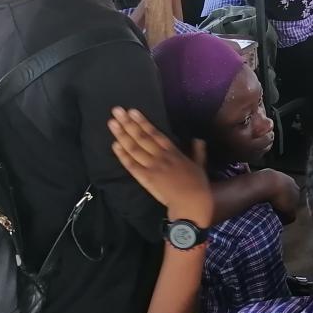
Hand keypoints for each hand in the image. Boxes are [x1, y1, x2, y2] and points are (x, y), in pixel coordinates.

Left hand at [109, 108, 213, 224]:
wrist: (191, 202)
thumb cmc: (198, 185)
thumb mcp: (200, 165)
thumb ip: (198, 152)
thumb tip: (199, 139)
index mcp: (173, 152)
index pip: (155, 133)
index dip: (143, 122)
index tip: (132, 111)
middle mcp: (161, 156)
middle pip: (141, 137)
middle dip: (128, 123)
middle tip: (117, 111)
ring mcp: (152, 166)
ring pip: (134, 148)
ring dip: (122, 135)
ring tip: (112, 123)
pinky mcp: (146, 178)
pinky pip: (132, 165)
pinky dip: (123, 155)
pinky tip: (115, 145)